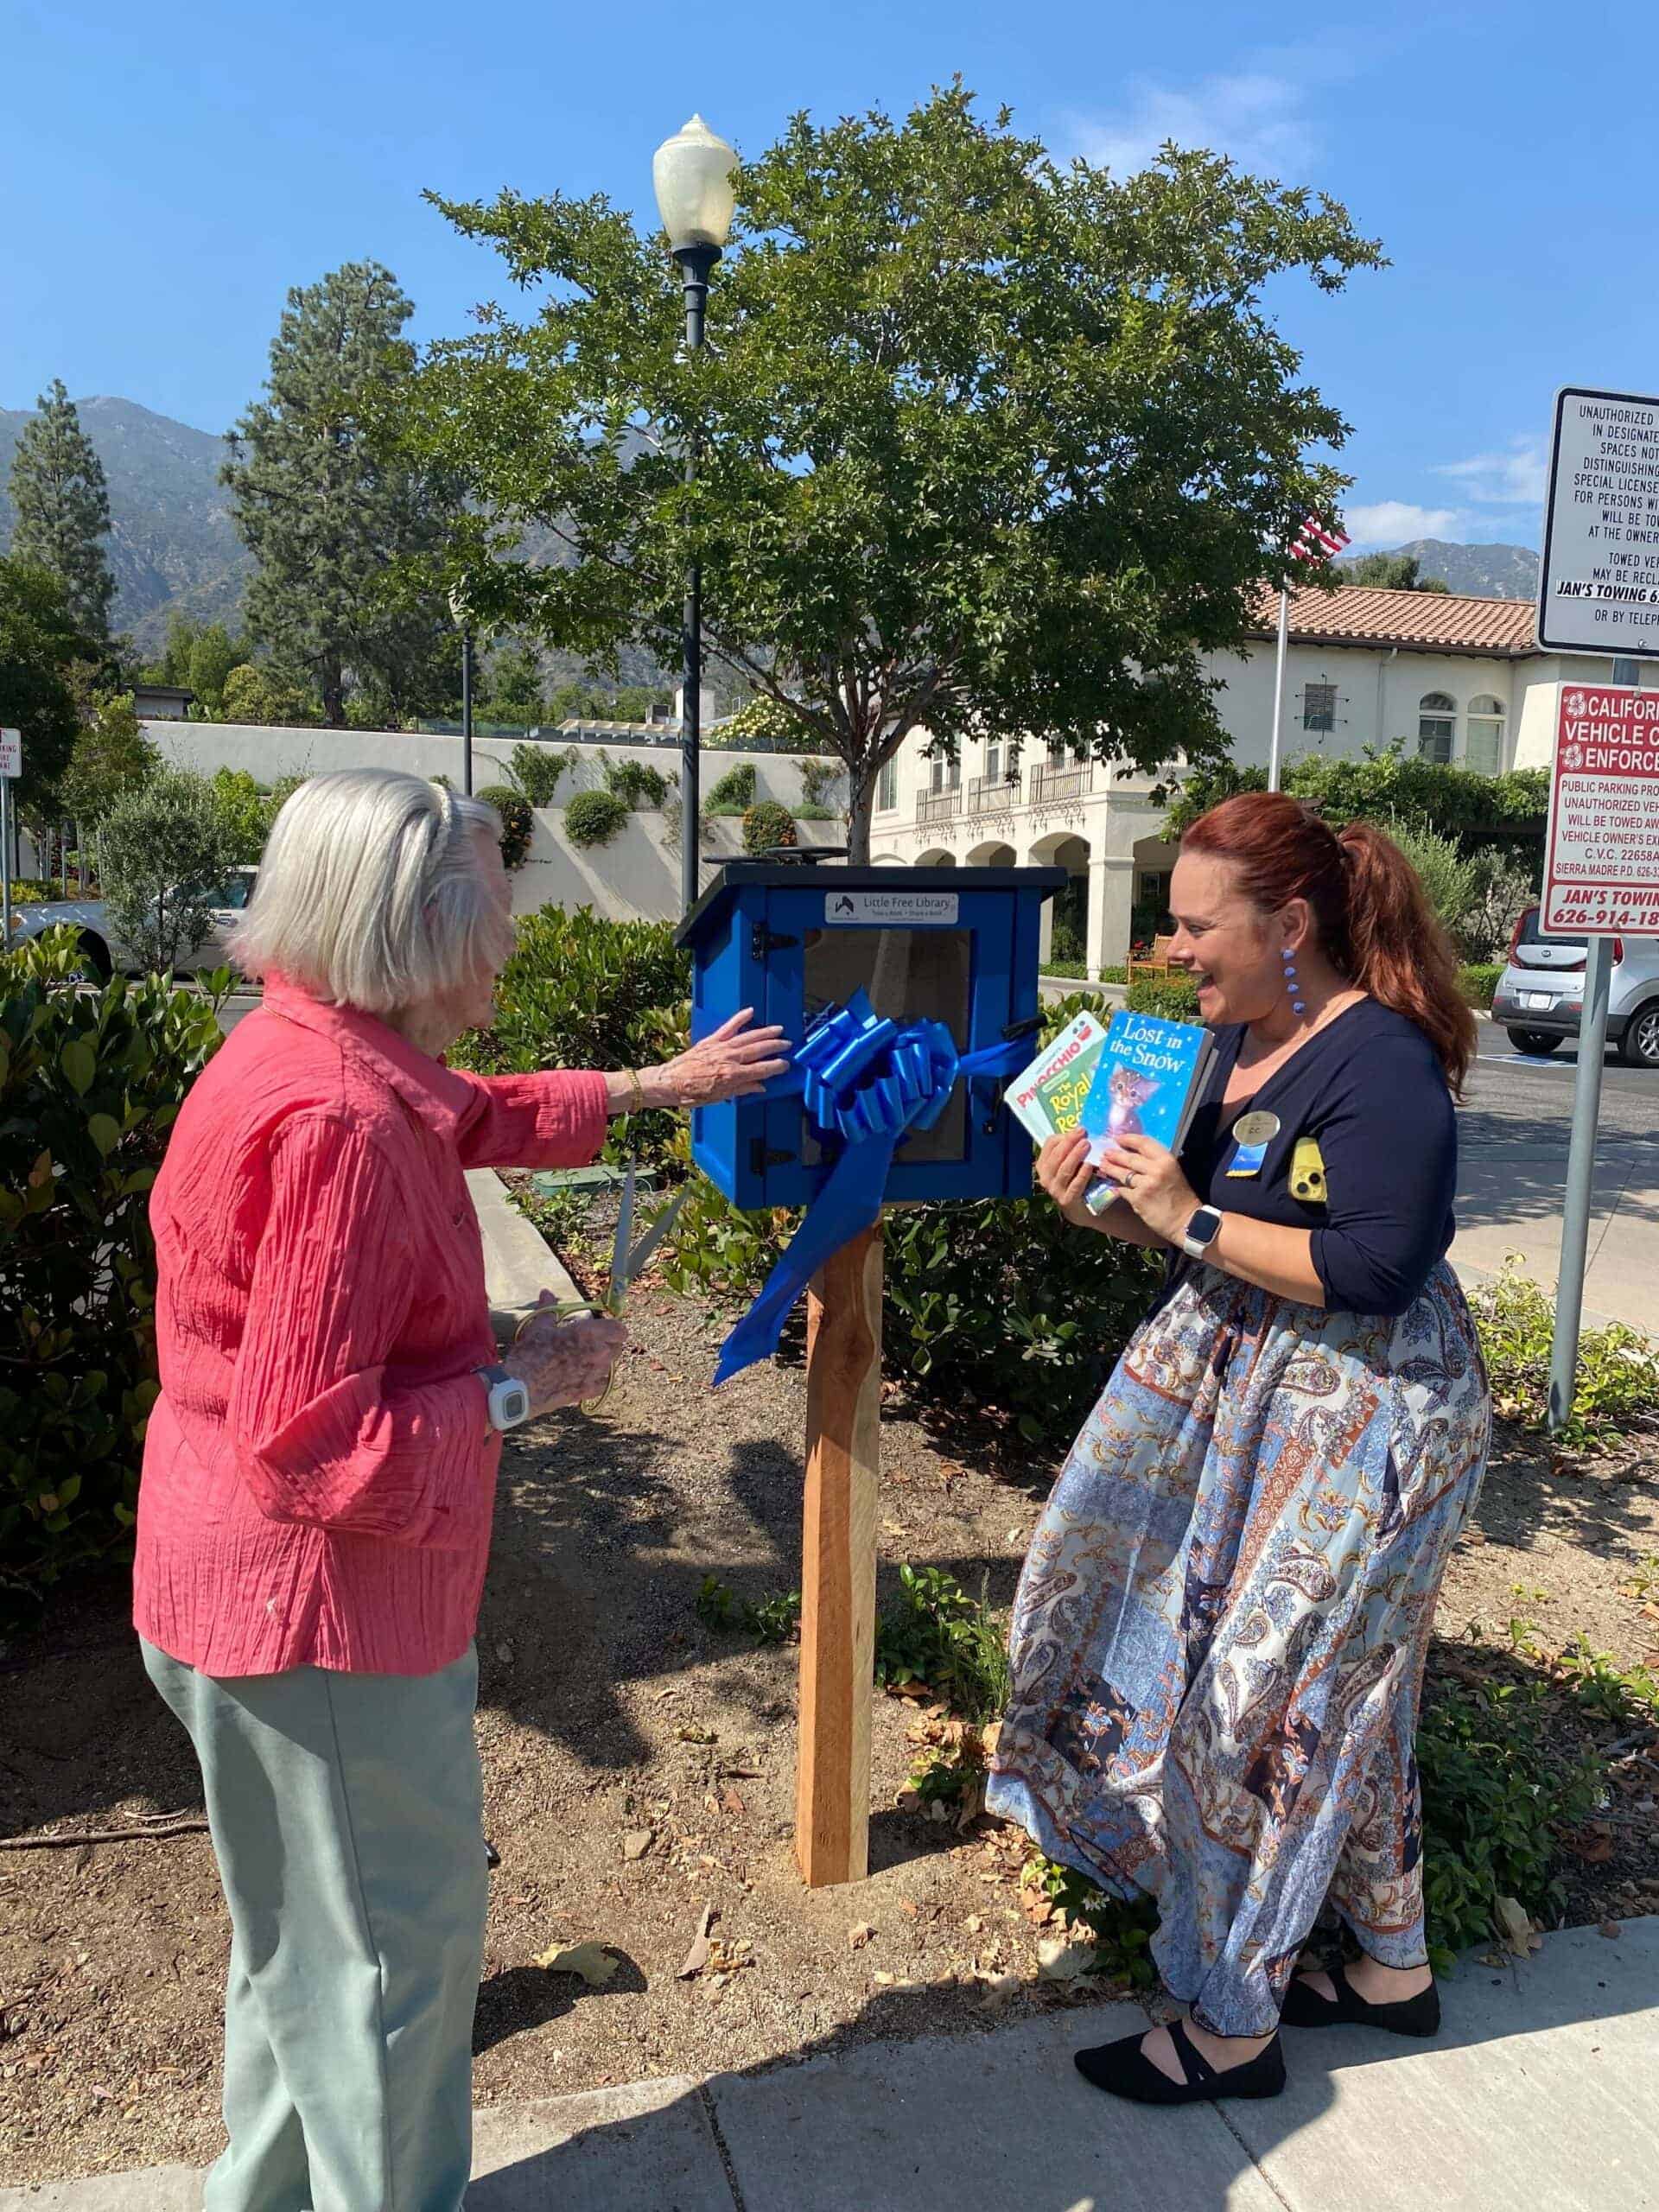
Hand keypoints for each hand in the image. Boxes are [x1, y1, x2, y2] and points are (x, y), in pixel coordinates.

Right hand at [503, 1299, 628, 1414]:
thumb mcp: (538, 1327)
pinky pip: (602, 1385)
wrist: (518, 1388)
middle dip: (608, 1344)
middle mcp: (598, 1354)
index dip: (613, 1328)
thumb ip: (548, 1309)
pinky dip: (596, 1381)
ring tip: (583, 1360)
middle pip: (617, 1348)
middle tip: (590, 1343)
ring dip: (602, 1362)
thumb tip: (546, 1292)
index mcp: (589, 1334)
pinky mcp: (587, 1392)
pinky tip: (583, 1377)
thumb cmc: (529, 1353)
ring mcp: (594, 1375)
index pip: (620, 1330)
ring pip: (610, 1366)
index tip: (602, 1328)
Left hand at [649, 1008, 789, 1108]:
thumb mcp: (719, 1097)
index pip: (762, 1069)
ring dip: (765, 1032)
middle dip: (775, 1046)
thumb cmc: (692, 1093)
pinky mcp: (711, 1040)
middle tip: (787, 1044)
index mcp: (732, 1075)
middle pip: (758, 1050)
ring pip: (748, 1037)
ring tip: (778, 1029)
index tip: (785, 1065)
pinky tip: (750, 1011)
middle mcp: (729, 1059)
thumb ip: (742, 1089)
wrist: (669, 1082)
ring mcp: (720, 1047)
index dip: (776, 1066)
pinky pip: (728, 1026)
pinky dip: (740, 1018)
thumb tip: (760, 1086)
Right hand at [1035, 1129, 1101, 1225]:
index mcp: (1044, 1165)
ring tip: (1087, 1145)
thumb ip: (1070, 1149)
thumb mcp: (1068, 1163)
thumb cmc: (1075, 1180)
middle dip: (1070, 1143)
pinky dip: (1082, 1175)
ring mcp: (1055, 1190)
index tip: (1080, 1130)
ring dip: (1075, 1155)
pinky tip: (1088, 1165)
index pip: (1049, 1146)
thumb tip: (1081, 1131)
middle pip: (1056, 1157)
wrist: (1080, 1208)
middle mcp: (1046, 1177)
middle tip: (1083, 1134)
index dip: (1064, 1136)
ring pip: (1064, 1170)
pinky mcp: (1067, 1200)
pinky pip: (1074, 1185)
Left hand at [1095, 1134, 1199, 1244]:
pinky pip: (1123, 1190)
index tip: (1118, 1139)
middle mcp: (1156, 1170)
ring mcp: (1146, 1185)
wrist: (1186, 1221)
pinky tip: (1113, 1185)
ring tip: (1103, 1166)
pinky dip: (1118, 1188)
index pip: (1144, 1143)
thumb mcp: (1173, 1172)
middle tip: (1106, 1153)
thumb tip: (1135, 1155)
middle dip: (1115, 1155)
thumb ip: (1156, 1163)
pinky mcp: (1138, 1199)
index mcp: (1167, 1160)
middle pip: (1130, 1158)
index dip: (1128, 1139)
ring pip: (1123, 1174)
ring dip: (1111, 1169)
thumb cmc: (1181, 1197)